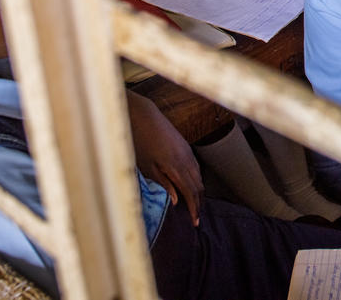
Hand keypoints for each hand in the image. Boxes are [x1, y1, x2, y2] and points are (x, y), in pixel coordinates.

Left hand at [126, 92, 203, 225]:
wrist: (145, 116)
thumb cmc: (141, 142)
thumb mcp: (147, 167)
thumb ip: (163, 184)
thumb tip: (177, 201)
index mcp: (176, 168)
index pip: (191, 193)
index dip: (194, 209)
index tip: (195, 223)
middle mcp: (187, 161)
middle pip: (199, 187)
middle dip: (199, 204)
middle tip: (196, 219)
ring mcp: (188, 153)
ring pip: (199, 177)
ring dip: (199, 193)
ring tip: (195, 206)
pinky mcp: (186, 148)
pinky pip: (196, 168)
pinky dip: (196, 181)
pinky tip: (192, 186)